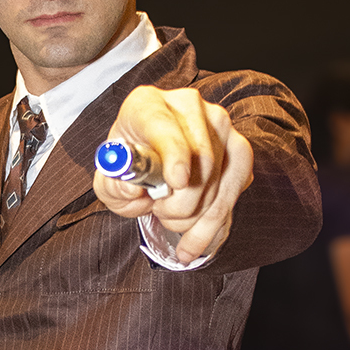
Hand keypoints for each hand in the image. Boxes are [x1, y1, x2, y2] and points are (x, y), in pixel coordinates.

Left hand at [92, 85, 253, 263]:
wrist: (152, 158)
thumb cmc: (130, 164)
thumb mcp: (109, 178)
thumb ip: (112, 186)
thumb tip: (134, 189)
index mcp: (147, 104)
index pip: (164, 124)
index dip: (174, 152)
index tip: (176, 181)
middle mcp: (189, 107)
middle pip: (200, 160)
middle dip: (178, 203)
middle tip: (158, 211)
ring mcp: (220, 127)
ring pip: (219, 184)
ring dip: (192, 218)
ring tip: (170, 220)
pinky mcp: (239, 150)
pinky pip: (232, 196)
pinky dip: (211, 228)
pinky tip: (192, 244)